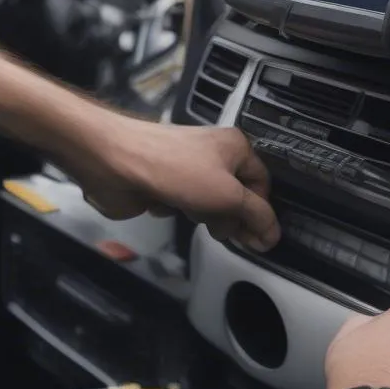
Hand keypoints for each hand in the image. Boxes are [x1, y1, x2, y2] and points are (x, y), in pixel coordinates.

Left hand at [66, 114, 280, 251]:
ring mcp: (187, 169)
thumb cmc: (176, 171)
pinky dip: (177, 210)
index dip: (261, 213)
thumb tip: (272, 236)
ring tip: (191, 213)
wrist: (116, 162)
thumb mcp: (229, 196)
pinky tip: (165, 207)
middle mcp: (214, 154)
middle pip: (236, 197)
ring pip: (209, 203)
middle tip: (222, 230)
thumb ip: (256, 217)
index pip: (262, 185)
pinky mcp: (165, 183)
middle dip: (230, 217)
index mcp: (236, 147)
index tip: (256, 241)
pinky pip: (183, 204)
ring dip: (203, 214)